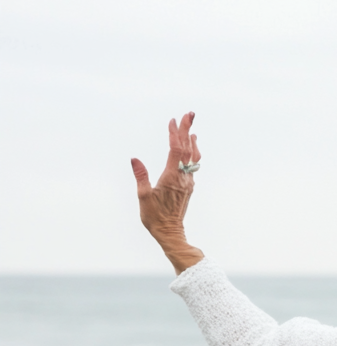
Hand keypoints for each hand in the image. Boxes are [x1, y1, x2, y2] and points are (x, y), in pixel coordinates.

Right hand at [131, 112, 203, 273]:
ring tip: (192, 128)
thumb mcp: (143, 196)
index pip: (176, 150)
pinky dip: (192, 153)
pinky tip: (191, 149)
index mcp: (172, 177)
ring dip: (192, 141)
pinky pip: (192, 165)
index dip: (175, 134)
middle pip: (187, 149)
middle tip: (189, 113)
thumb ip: (141, 176)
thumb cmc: (155, 217)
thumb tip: (134, 159)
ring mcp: (187, 182)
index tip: (173, 120)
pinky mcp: (188, 187)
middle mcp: (183, 177)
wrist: (170, 232)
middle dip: (187, 130)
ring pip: (193, 157)